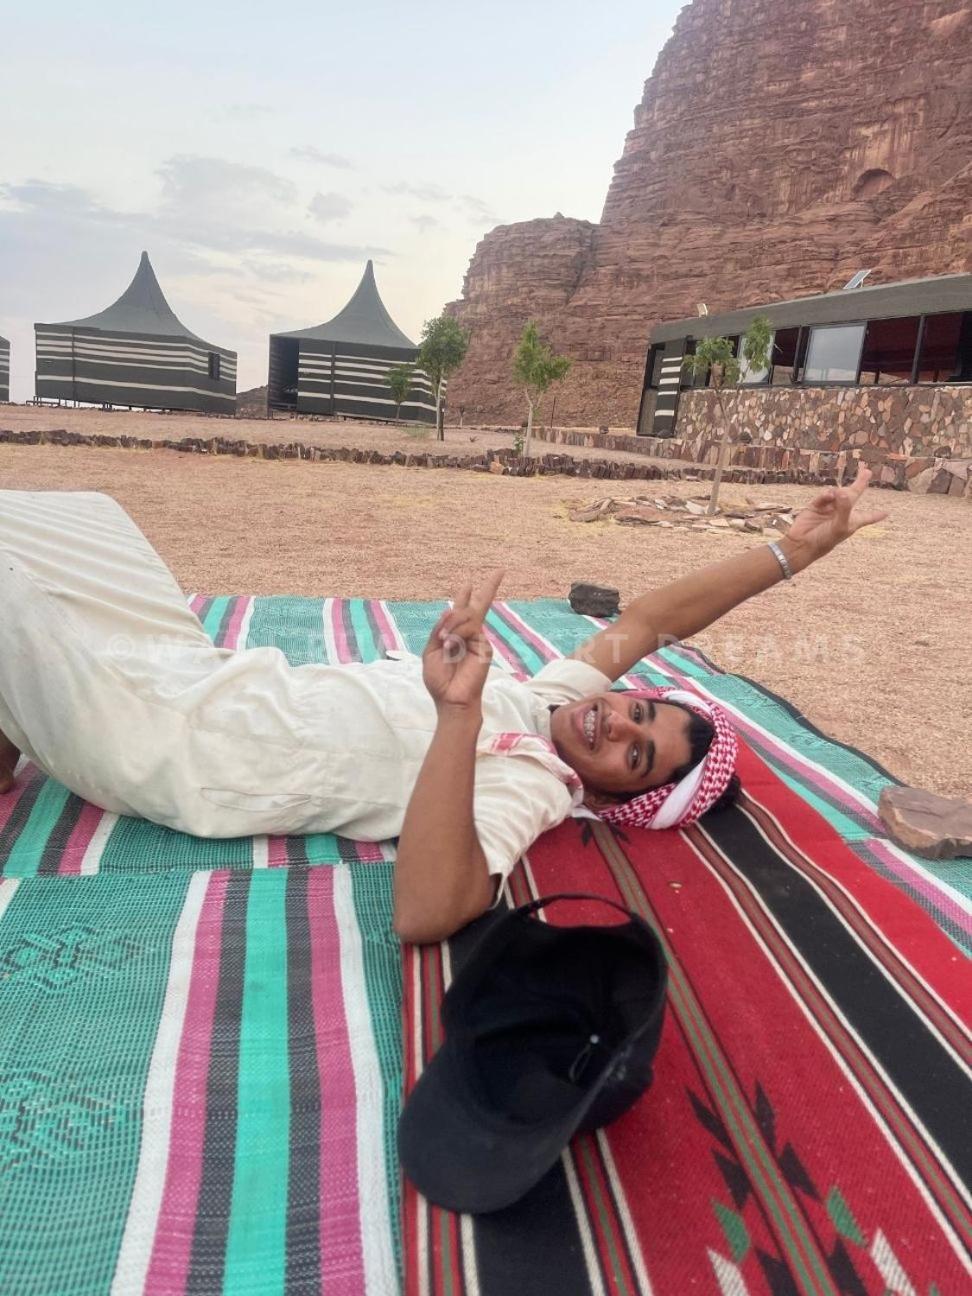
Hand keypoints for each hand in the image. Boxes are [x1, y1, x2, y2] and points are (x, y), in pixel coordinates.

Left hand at [422, 571, 503, 712]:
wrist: (450, 698)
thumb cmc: (439, 680)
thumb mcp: (430, 651)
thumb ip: (439, 629)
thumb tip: (449, 609)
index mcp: (455, 635)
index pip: (462, 611)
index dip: (465, 596)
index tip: (469, 584)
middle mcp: (469, 634)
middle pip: (479, 605)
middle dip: (489, 587)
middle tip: (500, 572)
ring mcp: (478, 639)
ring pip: (466, 616)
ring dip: (452, 625)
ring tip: (444, 643)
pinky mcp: (484, 646)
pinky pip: (469, 629)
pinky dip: (456, 634)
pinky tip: (450, 646)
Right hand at [784, 465, 888, 562]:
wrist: (802, 543)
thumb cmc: (825, 539)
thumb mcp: (840, 526)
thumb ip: (845, 507)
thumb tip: (842, 490)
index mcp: (852, 522)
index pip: (867, 517)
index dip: (876, 515)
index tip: (886, 513)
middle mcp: (841, 513)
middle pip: (854, 495)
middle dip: (860, 484)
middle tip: (867, 472)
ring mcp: (829, 508)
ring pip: (837, 493)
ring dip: (838, 492)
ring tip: (836, 495)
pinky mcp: (816, 506)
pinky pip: (824, 496)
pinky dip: (826, 495)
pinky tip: (828, 496)